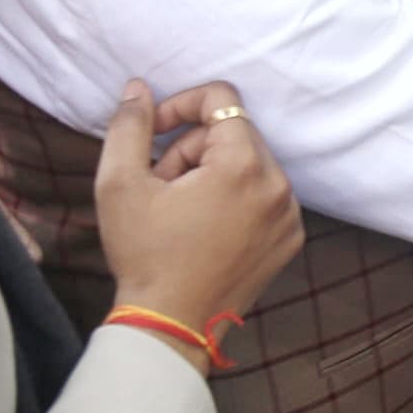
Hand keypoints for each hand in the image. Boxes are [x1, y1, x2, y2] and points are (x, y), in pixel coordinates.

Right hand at [97, 80, 303, 352]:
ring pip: (248, 163)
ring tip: (180, 209)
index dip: (181, 105)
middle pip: (234, 132)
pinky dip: (235, 199)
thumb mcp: (120, 184)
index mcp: (244, 165)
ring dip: (212, 174)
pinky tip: (204, 227)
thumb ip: (130, 125)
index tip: (155, 131)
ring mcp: (290, 213)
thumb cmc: (144, 254)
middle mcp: (279, 184)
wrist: (170, 323)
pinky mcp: (291, 236)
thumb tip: (139, 89)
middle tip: (161, 184)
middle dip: (192, 148)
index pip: (222, 99)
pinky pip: (264, 194)